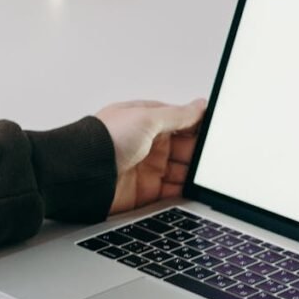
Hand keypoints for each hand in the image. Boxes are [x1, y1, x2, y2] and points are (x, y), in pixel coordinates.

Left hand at [96, 99, 206, 214]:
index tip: (217, 134)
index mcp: (147, 121)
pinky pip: (171, 193)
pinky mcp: (145, 192)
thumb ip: (178, 114)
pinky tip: (194, 190)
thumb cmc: (104, 140)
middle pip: (184, 148)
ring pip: (181, 171)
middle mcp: (147, 144)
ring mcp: (146, 168)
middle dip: (199, 153)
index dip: (199, 128)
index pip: (181, 122)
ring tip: (208, 175)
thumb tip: (200, 106)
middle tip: (214, 157)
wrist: (81, 174)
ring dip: (193, 173)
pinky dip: (184, 192)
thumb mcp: (147, 118)